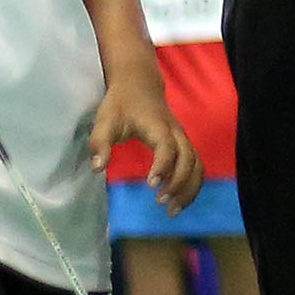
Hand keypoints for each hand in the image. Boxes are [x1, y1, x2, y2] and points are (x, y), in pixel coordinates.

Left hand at [92, 81, 202, 211]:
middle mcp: (176, 132)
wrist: (139, 85)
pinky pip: (196, 166)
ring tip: (173, 210)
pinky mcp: (185, 144)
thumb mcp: (105, 121)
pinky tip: (180, 200)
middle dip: (179, 183)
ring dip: (189, 189)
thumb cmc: (121, 105)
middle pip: (189, 158)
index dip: (163, 165)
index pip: (167, 146)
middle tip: (161, 202)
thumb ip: (100, 144)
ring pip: (197, 164)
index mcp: (157, 126)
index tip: (151, 185)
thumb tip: (97, 169)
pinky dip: (193, 185)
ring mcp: (183, 138)